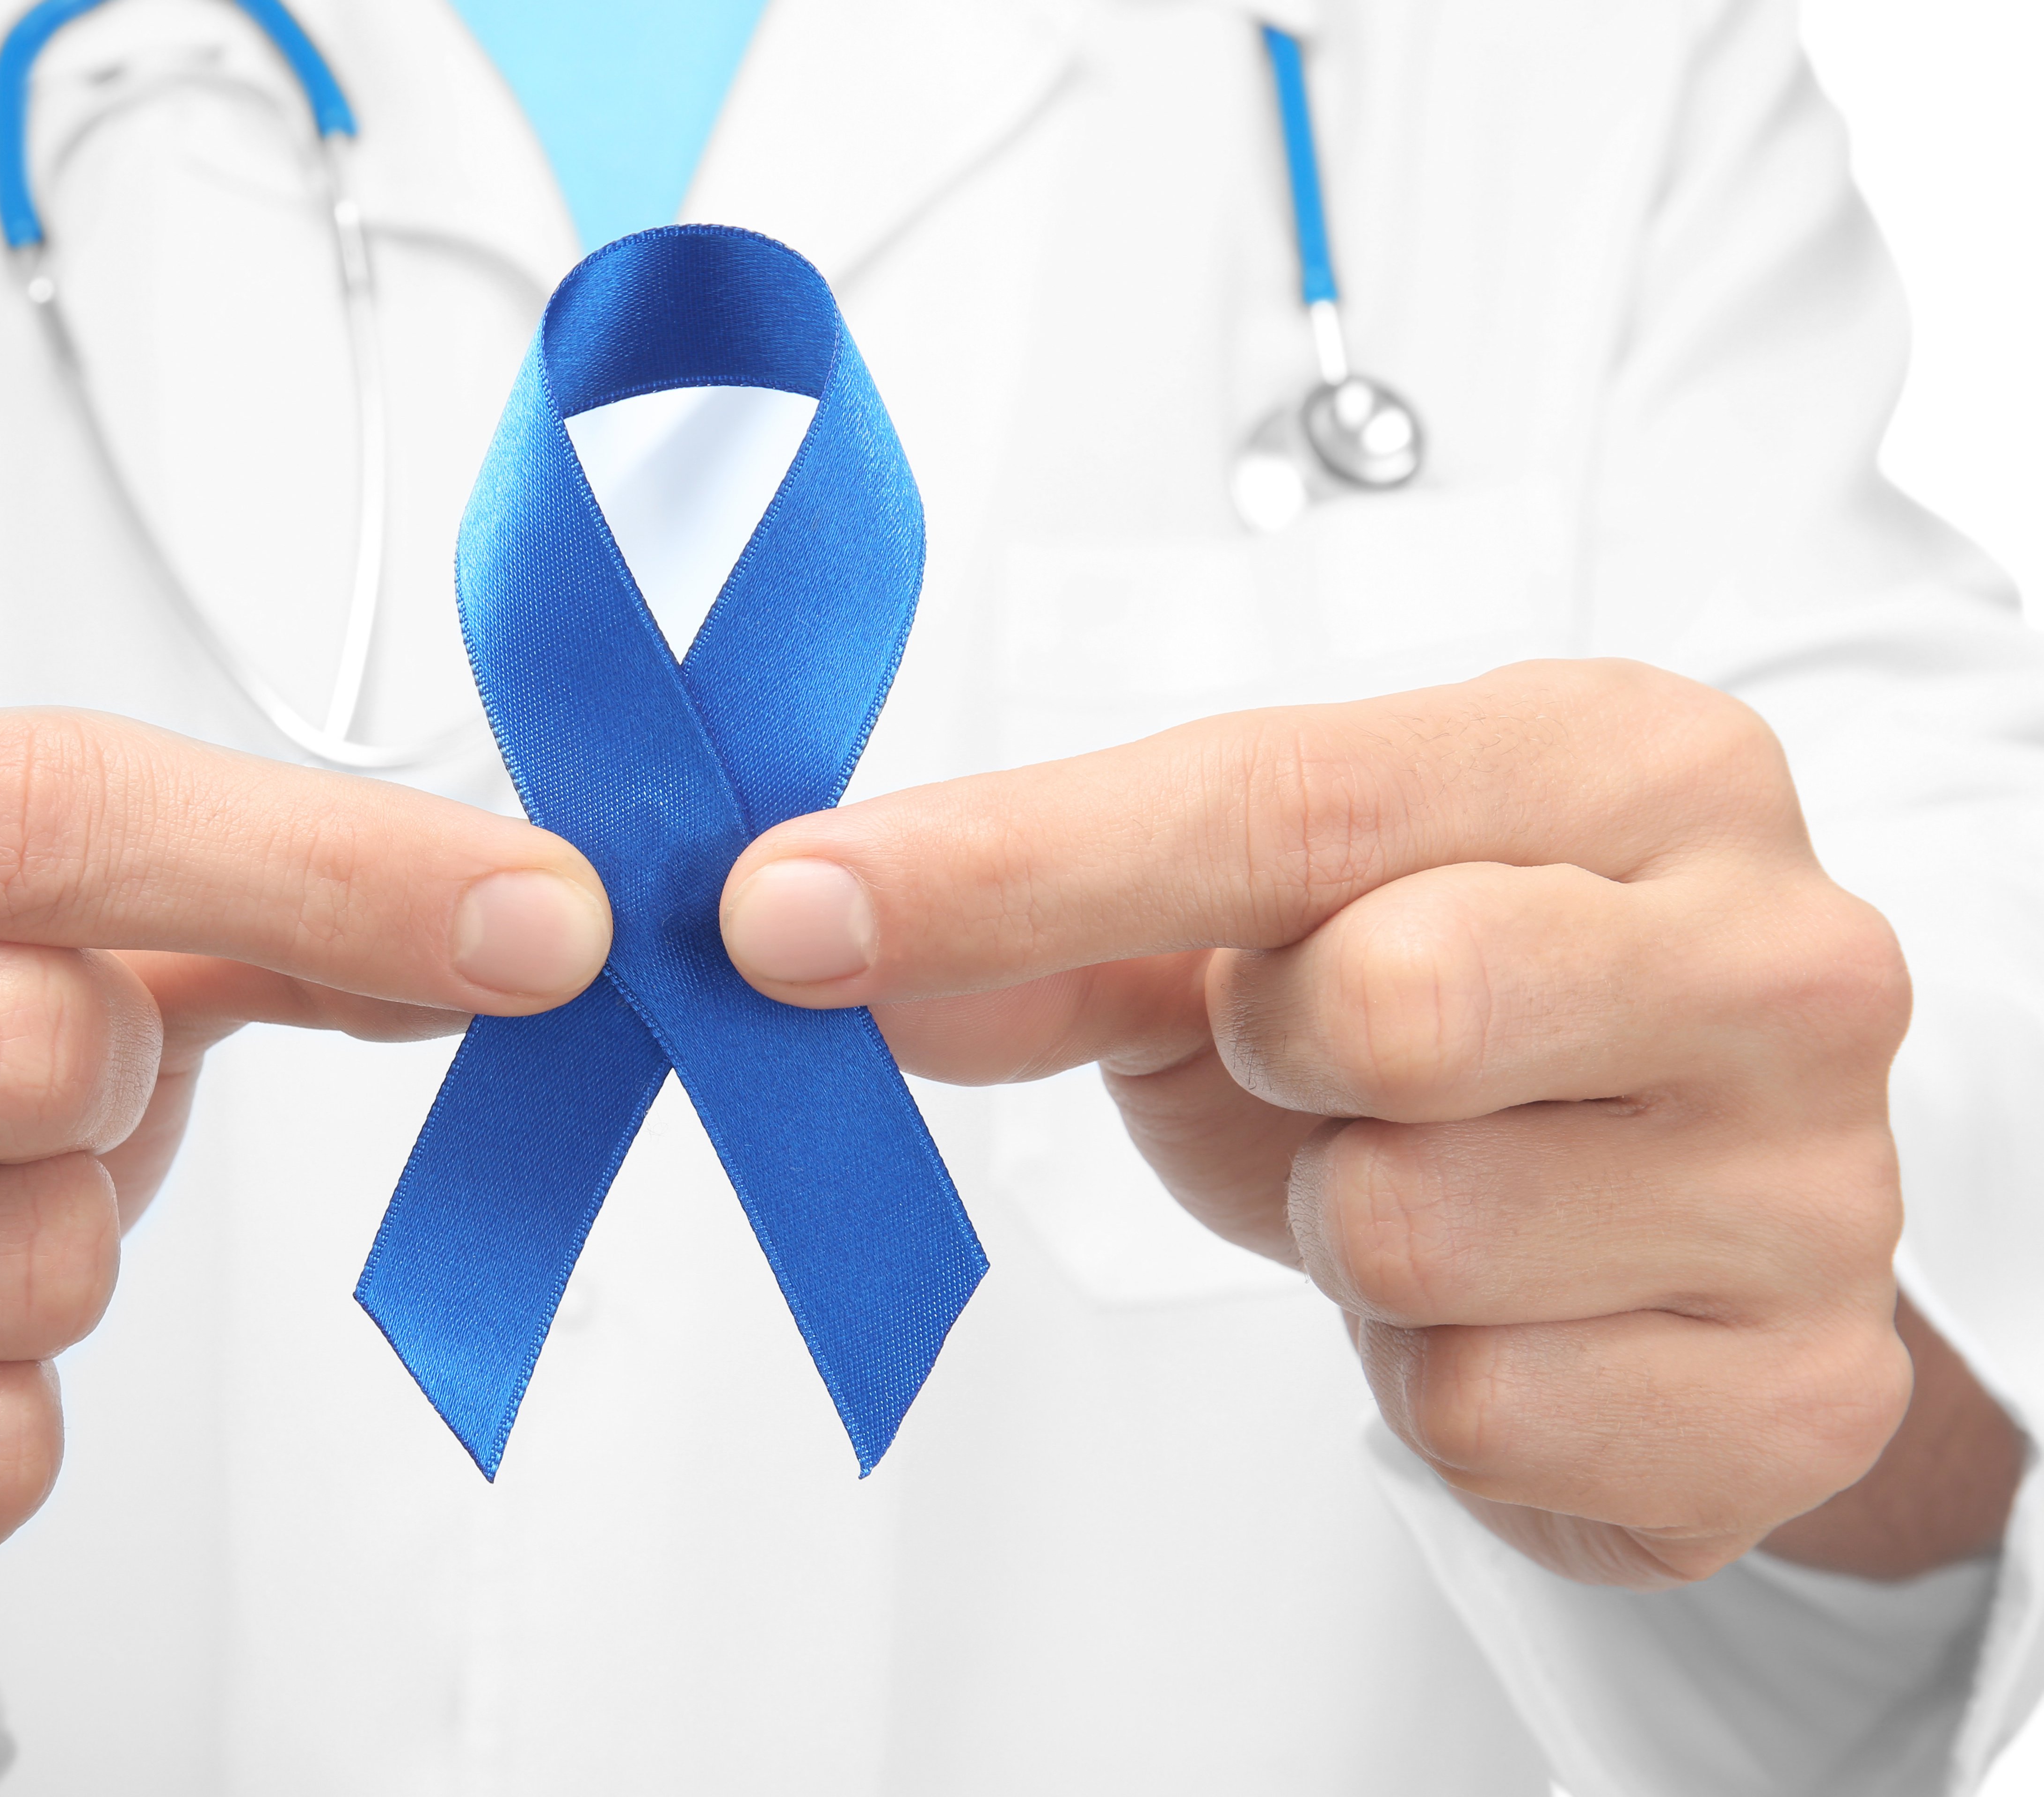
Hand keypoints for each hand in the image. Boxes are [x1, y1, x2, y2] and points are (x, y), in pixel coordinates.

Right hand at [0, 703, 609, 1647]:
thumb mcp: (18, 916)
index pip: (43, 806)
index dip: (332, 863)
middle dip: (111, 1089)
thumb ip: (269, 894)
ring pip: (33, 1269)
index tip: (545, 916)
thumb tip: (524, 918)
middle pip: (38, 1045)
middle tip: (28, 1098)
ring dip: (56, 1260)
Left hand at [720, 659, 2019, 1585]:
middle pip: (1387, 1005)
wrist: (1672, 1181)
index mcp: (1629, 767)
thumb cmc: (1468, 1001)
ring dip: (1344, 1232)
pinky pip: (1480, 1413)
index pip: (1276, 798)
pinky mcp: (1797, 1396)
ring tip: (1420, 1185)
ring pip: (1409, 1234)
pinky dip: (1431, 1379)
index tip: (789, 909)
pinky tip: (1501, 1308)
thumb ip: (1042, 913)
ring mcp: (1811, 1188)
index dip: (1004, 863)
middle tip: (1319, 1057)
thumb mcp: (1257, 919)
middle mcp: (1768, 955)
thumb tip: (812, 931)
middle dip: (1281, 1057)